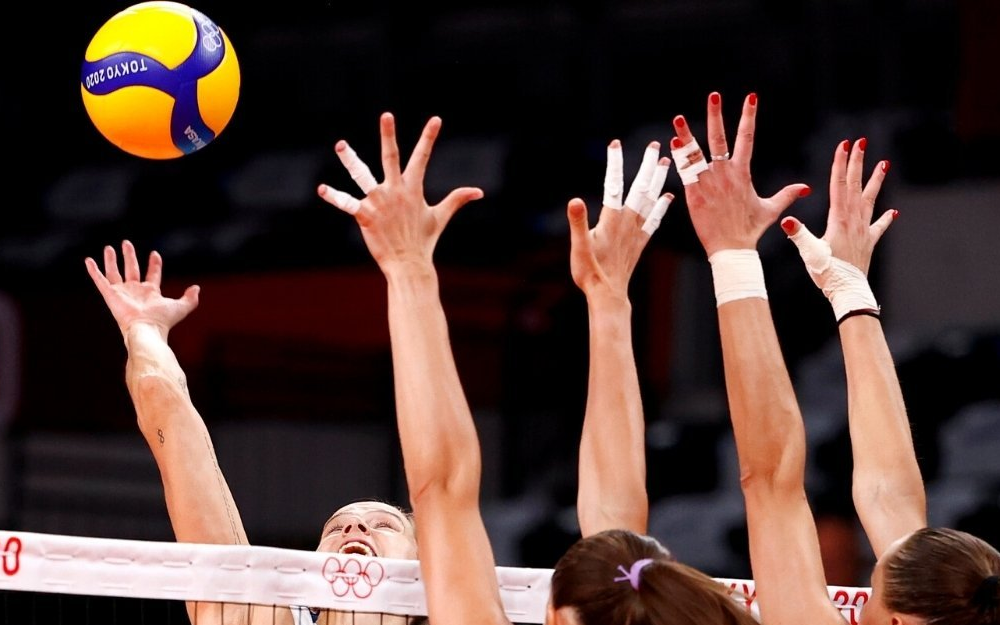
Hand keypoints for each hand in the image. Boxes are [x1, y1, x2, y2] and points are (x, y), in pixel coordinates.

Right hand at [85, 241, 199, 340]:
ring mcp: (122, 292)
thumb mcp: (181, 307)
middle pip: (132, 269)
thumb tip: (197, 288)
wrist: (146, 328)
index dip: (154, 264)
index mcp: (151, 293)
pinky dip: (93, 270)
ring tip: (109, 247)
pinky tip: (88, 260)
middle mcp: (135, 291)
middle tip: (127, 243)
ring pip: (114, 272)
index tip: (154, 254)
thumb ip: (191, 298)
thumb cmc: (163, 320)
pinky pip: (100, 280)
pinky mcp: (110, 294)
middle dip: (129, 256)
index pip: (152, 275)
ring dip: (112, 260)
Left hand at [316, 113, 482, 274]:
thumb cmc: (424, 241)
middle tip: (387, 115)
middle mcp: (395, 190)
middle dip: (389, 135)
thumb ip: (457, 199)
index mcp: (412, 188)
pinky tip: (322, 190)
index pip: (422, 157)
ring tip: (340, 145)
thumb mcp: (440, 217)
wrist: (409, 264)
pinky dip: (334, 197)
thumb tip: (479, 192)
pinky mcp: (365, 216)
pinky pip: (348, 204)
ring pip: (362, 176)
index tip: (436, 120)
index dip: (429, 138)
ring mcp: (379, 202)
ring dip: (351, 160)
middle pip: (391, 157)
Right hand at [567, 139, 672, 300]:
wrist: (608, 295)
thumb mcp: (578, 246)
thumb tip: (575, 200)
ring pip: (650, 200)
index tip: (616, 143)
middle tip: (655, 145)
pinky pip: (654, 220)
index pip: (613, 185)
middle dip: (646, 165)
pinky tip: (668, 197)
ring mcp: (635, 232)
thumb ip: (578, 222)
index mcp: (611, 219)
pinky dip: (661, 207)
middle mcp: (627, 222)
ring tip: (666, 162)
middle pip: (639, 188)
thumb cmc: (590, 272)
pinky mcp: (639, 242)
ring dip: (658, 180)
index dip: (615, 163)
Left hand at [671, 92, 809, 255]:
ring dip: (687, 135)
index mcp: (742, 173)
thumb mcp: (770, 210)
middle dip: (717, 115)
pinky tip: (673, 143)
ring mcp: (708, 183)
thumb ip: (786, 195)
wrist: (731, 249)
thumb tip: (805, 188)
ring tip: (679, 118)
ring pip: (696, 154)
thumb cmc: (749, 230)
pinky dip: (679, 158)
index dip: (748, 117)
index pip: (747, 138)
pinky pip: (685, 172)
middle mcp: (725, 173)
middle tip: (714, 95)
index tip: (750, 97)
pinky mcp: (694, 194)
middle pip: (720, 138)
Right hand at [780, 138, 895, 275]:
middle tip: (861, 142)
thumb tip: (786, 219)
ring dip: (876, 181)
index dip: (841, 164)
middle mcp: (853, 220)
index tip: (844, 145)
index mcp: (838, 219)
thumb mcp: (809, 253)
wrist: (848, 292)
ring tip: (884, 164)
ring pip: (870, 199)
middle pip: (856, 186)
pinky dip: (886, 219)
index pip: (840, 185)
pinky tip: (894, 212)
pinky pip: (879, 227)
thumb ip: (798, 235)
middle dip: (857, 163)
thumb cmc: (828, 273)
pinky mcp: (868, 243)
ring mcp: (863, 231)